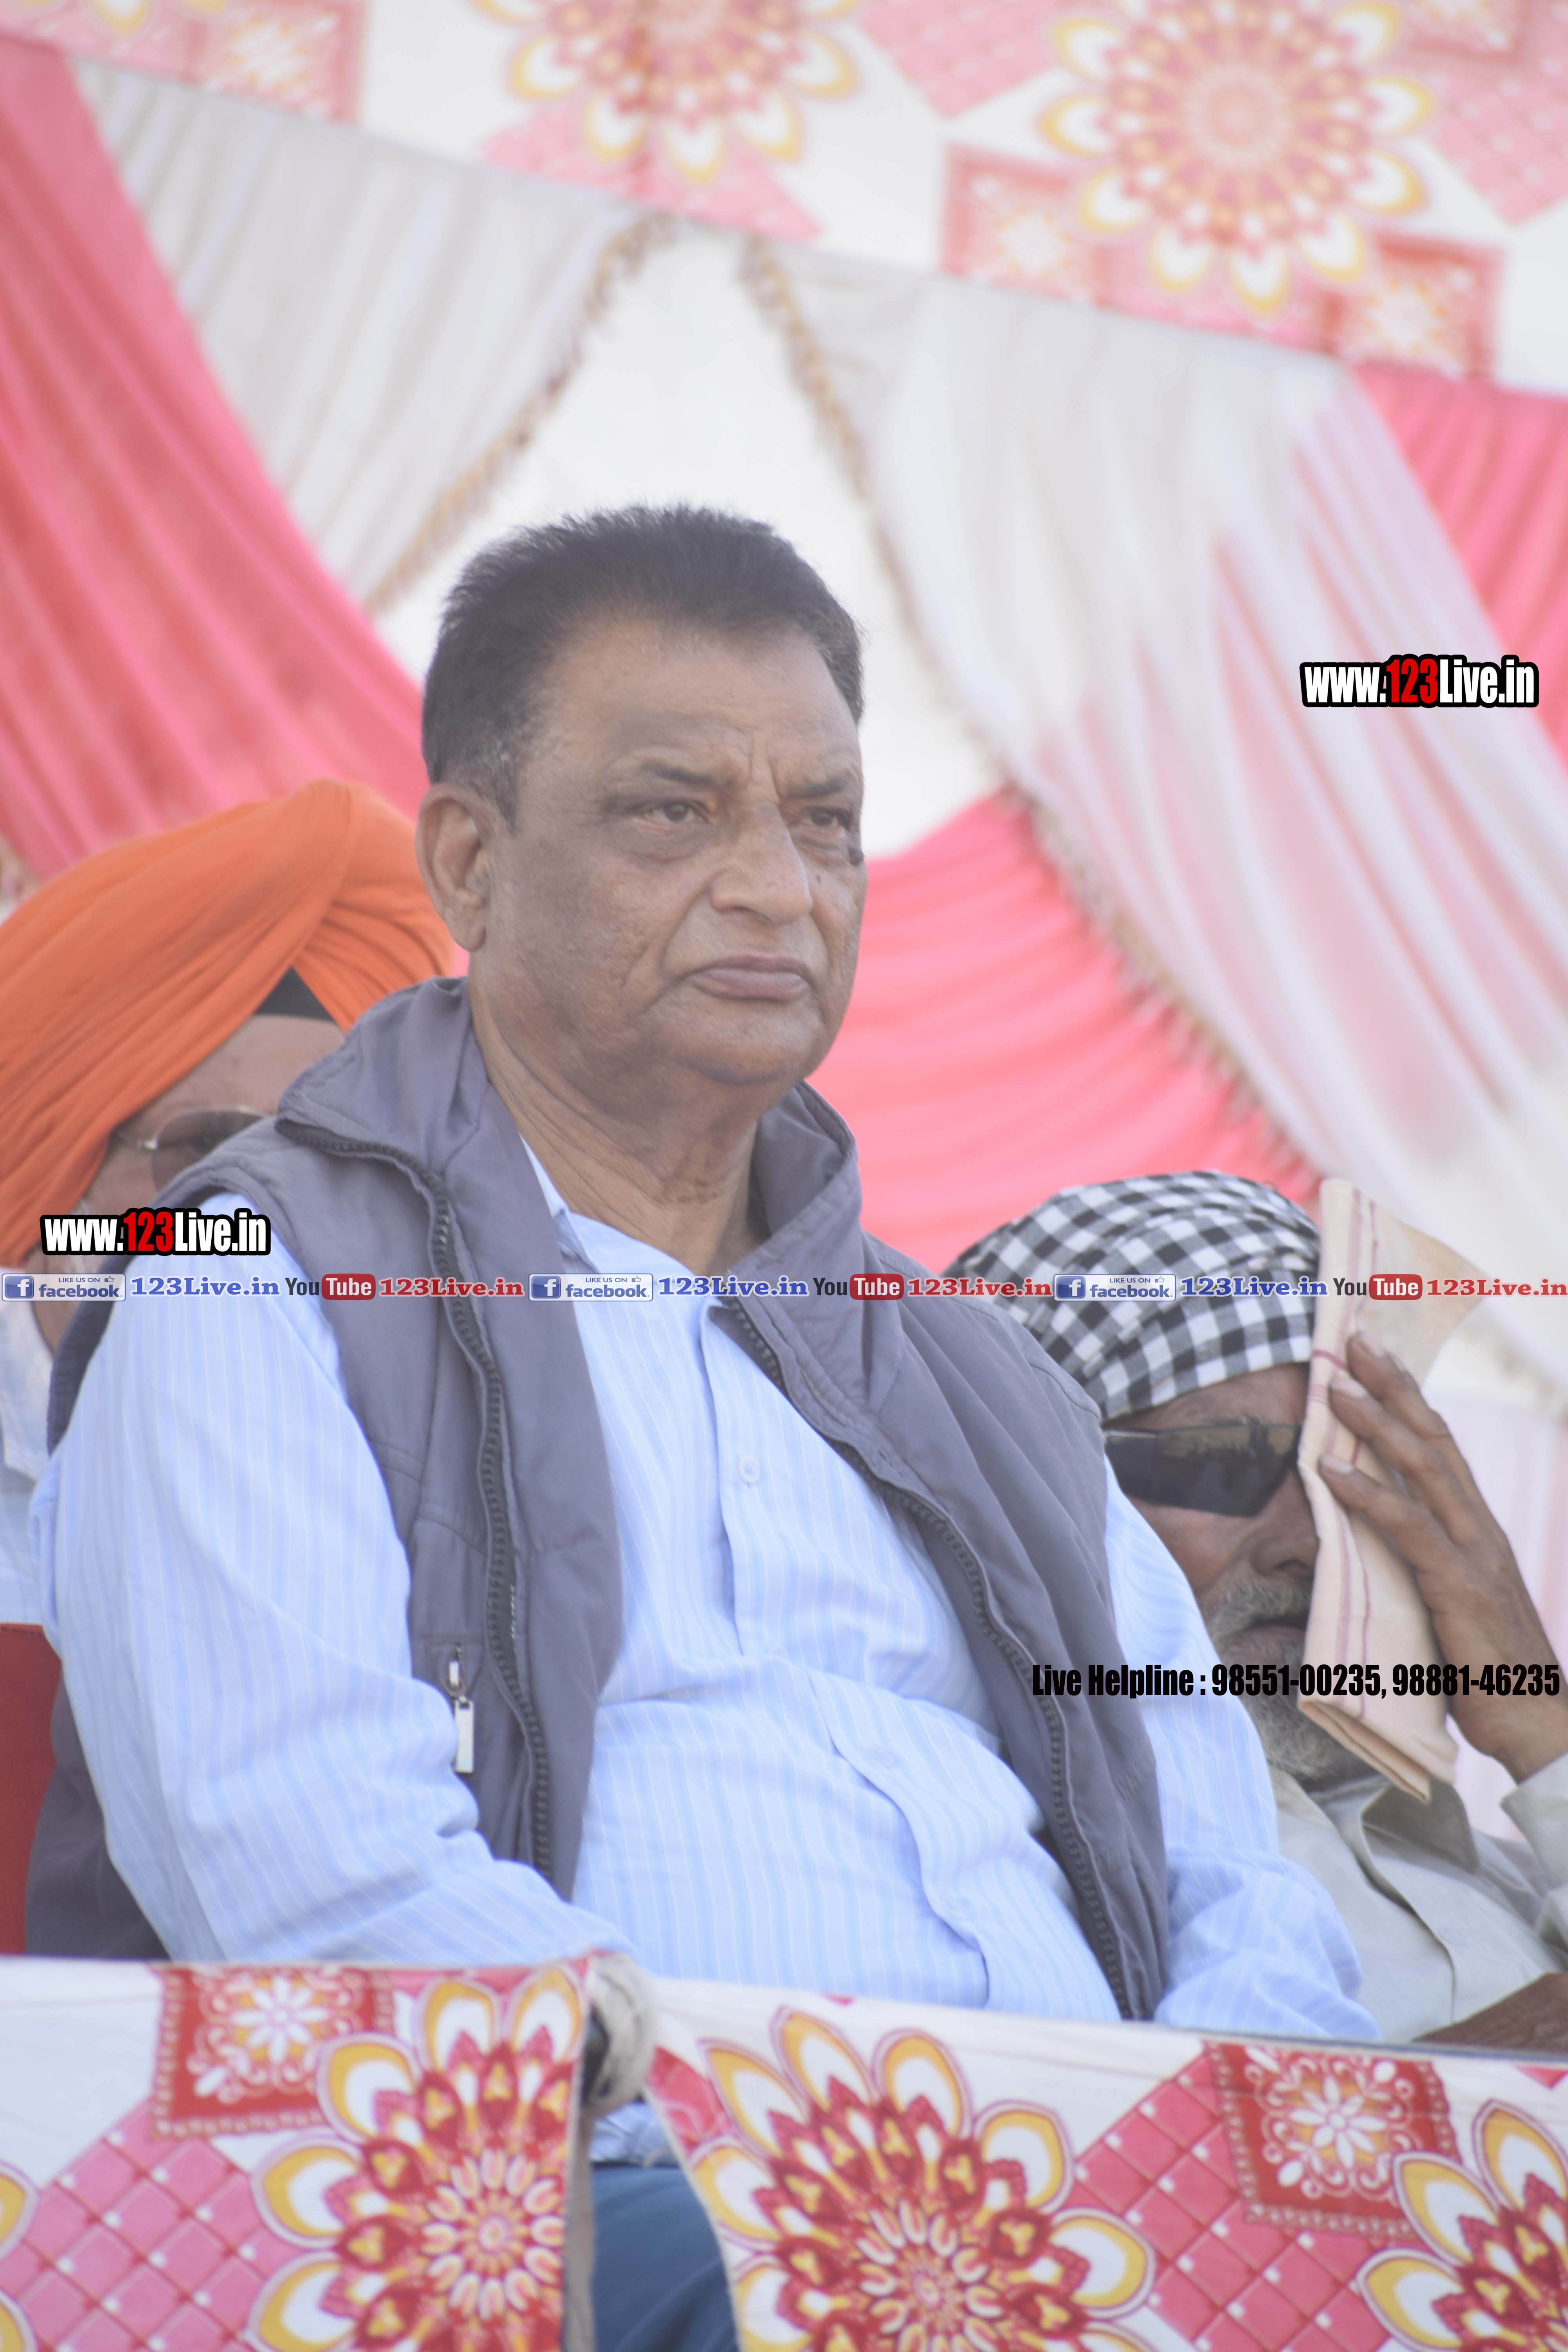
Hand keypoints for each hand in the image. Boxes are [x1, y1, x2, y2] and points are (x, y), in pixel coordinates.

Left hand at [1319, 1333, 1567, 1782]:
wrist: (1534, 1720)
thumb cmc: (1485, 1667)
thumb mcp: (1450, 1601)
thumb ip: (1423, 1565)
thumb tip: (1375, 1543)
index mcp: (1479, 1527)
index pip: (1442, 1446)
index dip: (1410, 1399)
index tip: (1379, 1358)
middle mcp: (1479, 1527)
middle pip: (1433, 1438)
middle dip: (1392, 1385)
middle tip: (1353, 1341)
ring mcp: (1473, 1552)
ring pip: (1420, 1467)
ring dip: (1373, 1422)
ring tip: (1332, 1386)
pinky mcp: (1457, 1583)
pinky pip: (1406, 1524)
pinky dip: (1364, 1492)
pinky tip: (1328, 1470)